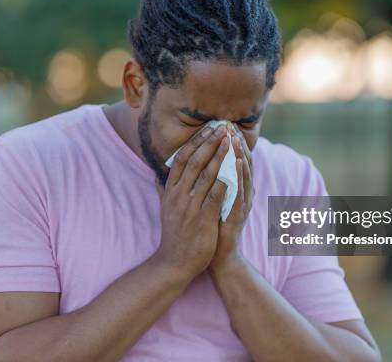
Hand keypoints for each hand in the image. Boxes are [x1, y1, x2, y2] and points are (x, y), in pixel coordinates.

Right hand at [154, 124, 228, 278]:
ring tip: (230, 141)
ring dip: (219, 156)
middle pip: (194, 162)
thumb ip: (162, 190)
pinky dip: (225, 180)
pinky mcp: (203, 219)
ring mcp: (190, 207)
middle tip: (221, 128)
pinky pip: (215, 195)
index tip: (206, 130)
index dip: (194, 143)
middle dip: (209, 143)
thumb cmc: (173, 235)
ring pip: (206, 175)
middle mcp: (178, 196)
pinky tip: (235, 168)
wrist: (175, 262)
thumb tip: (156, 175)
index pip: (180, 160)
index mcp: (170, 191)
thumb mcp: (164, 209)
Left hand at [210, 124, 253, 270]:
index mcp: (233, 190)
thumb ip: (206, 185)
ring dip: (240, 156)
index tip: (222, 126)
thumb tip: (193, 168)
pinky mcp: (239, 214)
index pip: (233, 162)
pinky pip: (241, 191)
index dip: (229, 144)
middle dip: (236, 145)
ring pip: (243, 175)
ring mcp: (241, 204)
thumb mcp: (209, 202)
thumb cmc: (212, 228)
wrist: (217, 257)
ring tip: (235, 138)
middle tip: (230, 126)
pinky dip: (241, 176)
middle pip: (242, 164)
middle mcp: (241, 195)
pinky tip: (239, 163)